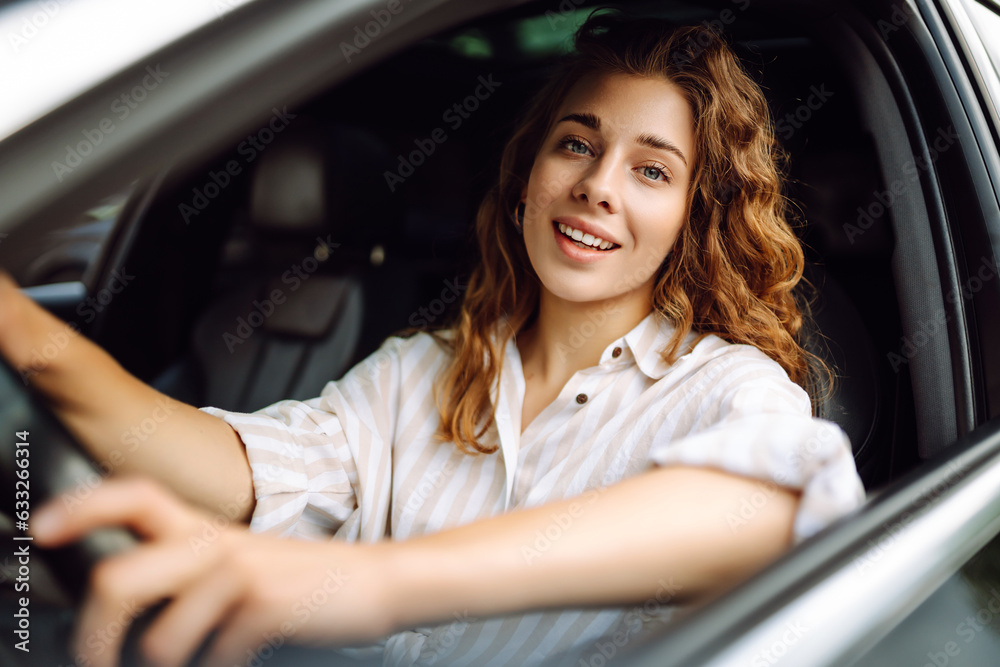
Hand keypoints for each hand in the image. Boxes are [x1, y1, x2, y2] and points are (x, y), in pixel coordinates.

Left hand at [31, 476, 396, 666]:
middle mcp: (214, 543)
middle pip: (117, 580)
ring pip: (159, 643)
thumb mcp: (238, 562)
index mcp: (202, 528)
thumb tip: (121, 623)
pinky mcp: (265, 606)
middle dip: (91, 642)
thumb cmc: (299, 581)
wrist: (373, 582)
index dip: (82, 507)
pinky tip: (244, 656)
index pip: (133, 495)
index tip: (42, 530)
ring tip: (196, 664)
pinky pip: (212, 661)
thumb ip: (184, 574)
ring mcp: (240, 572)